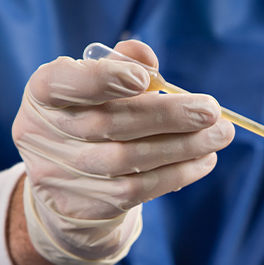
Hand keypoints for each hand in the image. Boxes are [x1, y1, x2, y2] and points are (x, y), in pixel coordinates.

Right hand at [12, 40, 234, 264]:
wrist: (67, 186)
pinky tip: (204, 160)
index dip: (102, 79)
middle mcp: (44, 135)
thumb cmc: (89, 118)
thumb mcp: (94, 87)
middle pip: (108, 123)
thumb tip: (146, 58)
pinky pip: (139, 189)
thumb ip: (119, 65)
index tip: (143, 79)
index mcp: (43, 95)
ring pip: (130, 160)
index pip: (63, 83)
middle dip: (167, 115)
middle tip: (210, 110)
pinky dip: (178, 173)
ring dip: (183, 147)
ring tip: (219, 135)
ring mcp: (64, 175)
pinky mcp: (88, 206)